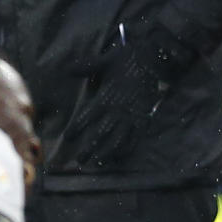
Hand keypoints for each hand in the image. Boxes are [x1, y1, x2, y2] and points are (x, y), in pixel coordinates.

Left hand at [61, 25, 194, 170]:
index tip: (68, 138)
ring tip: (99, 163)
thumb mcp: (104, 60)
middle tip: (80, 160)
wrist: (154, 58)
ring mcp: (132, 116)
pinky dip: (128, 147)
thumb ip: (86, 67)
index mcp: (106, 98)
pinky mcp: (144, 116)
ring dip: (108, 152)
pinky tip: (121, 156)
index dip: (76, 129)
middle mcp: (117, 110)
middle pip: (101, 134)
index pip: (86, 117)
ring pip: (118, 139)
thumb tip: (67, 70)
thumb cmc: (127, 59)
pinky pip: (136, 136)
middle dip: (90, 148)